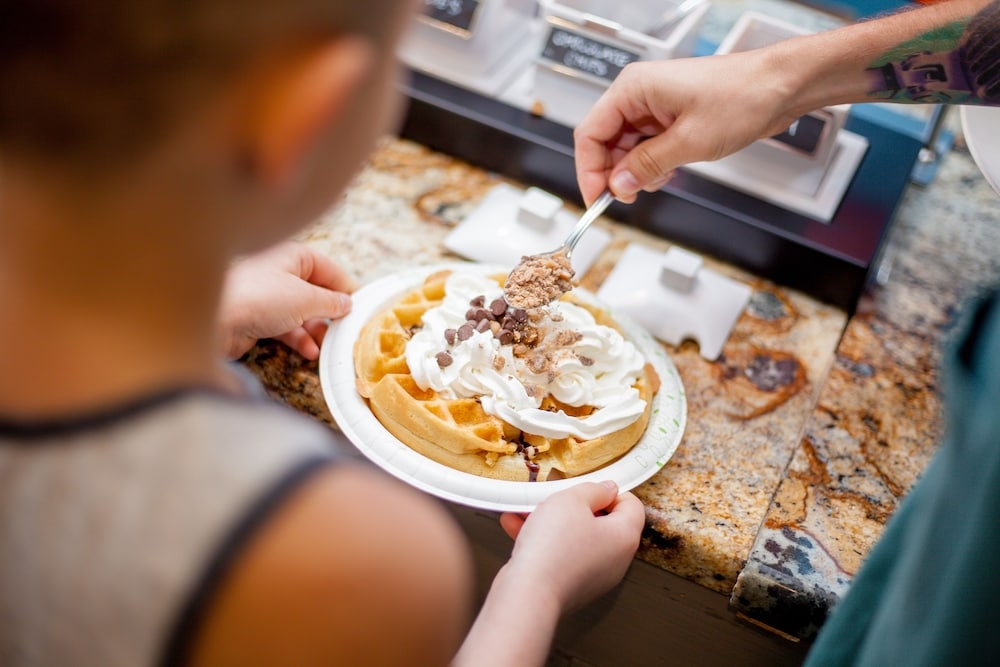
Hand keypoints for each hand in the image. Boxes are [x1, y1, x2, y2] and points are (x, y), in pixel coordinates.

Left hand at [218, 241, 357, 359]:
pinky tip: (309, 351)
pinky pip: (287, 327)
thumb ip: (332, 302)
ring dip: (316, 330)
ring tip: (328, 343)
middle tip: (346, 329)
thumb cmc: (258, 299)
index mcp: (292, 256)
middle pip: (316, 292)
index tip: (361, 306)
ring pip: (303, 313)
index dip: (346, 288)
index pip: (329, 269)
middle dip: (331, 313)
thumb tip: (347, 304)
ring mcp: (268, 296)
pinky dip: (300, 339)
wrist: (217, 321)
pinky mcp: (258, 318)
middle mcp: (280, 273)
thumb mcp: (307, 298)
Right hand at [499, 481, 644, 612]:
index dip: (609, 491)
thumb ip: (592, 490)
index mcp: (624, 537)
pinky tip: (516, 527)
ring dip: (551, 521)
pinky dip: (542, 541)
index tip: (588, 487)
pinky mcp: (571, 586)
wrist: (529, 595)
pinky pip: (561, 555)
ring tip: (526, 510)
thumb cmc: (553, 549)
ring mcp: (593, 576)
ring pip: (576, 538)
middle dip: (573, 506)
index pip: (631, 505)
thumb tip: (605, 490)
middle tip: (554, 497)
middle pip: (601, 522)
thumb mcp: (571, 500)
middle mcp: (615, 560)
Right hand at [573, 50, 804, 204]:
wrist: (781, 87)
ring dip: (635, 171)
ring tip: (658, 181)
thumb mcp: (689, 142)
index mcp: (633, 89)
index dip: (589, 170)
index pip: (590, 133)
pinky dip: (651, 164)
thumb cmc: (743, 96)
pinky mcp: (671, 116)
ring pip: (626, 147)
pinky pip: (647, 145)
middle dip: (614, 174)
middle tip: (627, 198)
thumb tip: (618, 185)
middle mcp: (639, 94)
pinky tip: (668, 173)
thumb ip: (647, 165)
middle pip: (605, 142)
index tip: (596, 199)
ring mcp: (655, 105)